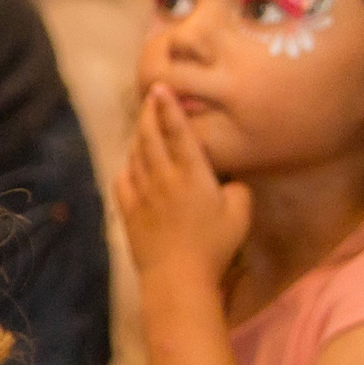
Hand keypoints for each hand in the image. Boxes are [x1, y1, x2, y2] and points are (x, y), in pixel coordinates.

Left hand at [117, 83, 250, 289]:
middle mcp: (163, 177)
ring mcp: (142, 193)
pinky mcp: (128, 210)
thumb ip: (237, 188)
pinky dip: (127, 165)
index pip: (178, 133)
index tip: (161, 87)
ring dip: (139, 136)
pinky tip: (131, 162)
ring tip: (143, 122)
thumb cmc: (214, 246)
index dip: (169, 108)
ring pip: (136, 155)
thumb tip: (229, 178)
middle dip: (150, 113)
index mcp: (192, 174)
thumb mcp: (240, 213)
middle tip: (150, 95)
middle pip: (151, 137)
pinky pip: (122, 179)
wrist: (176, 277)